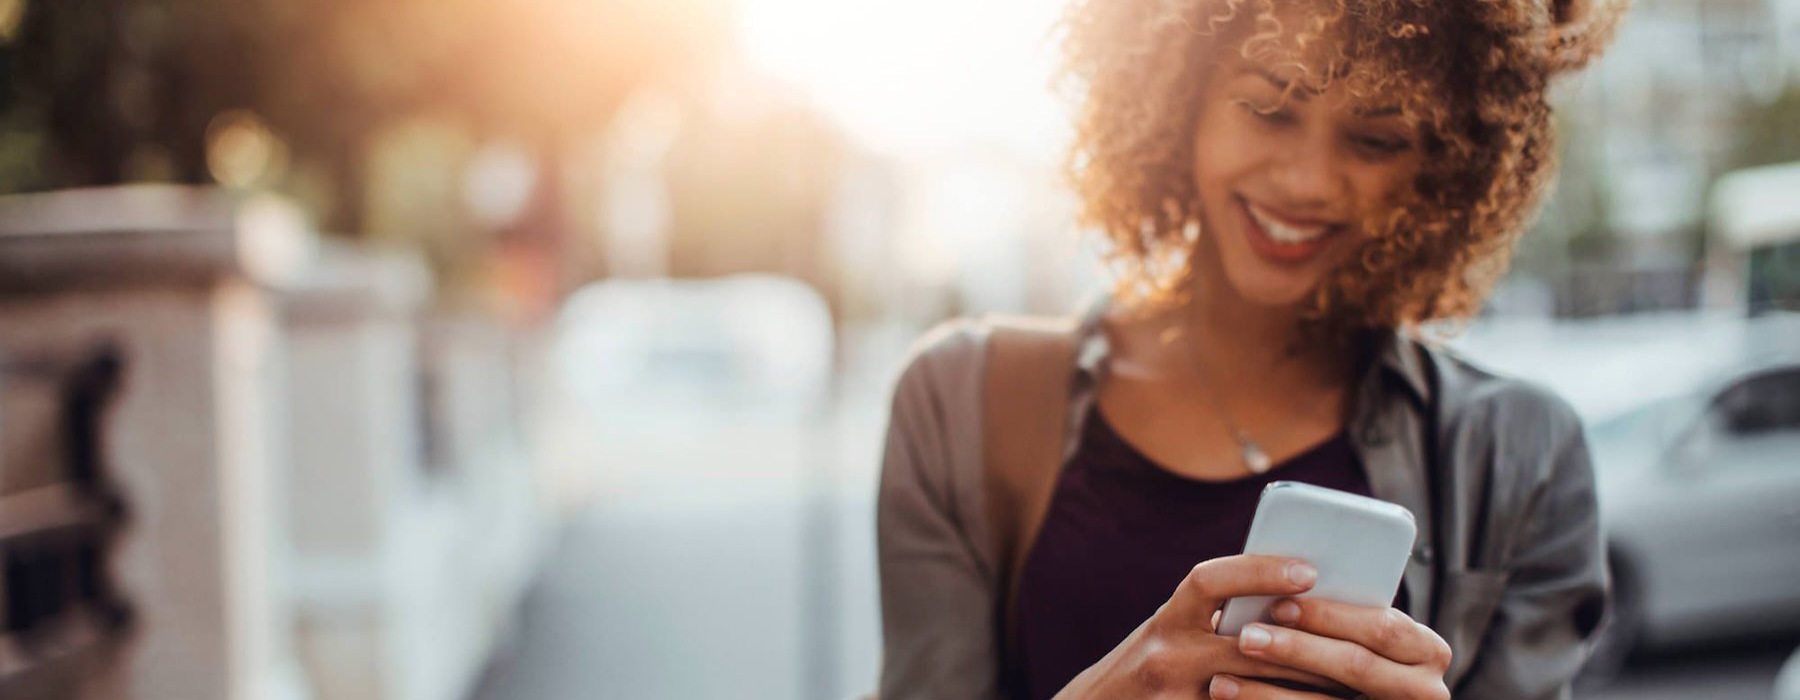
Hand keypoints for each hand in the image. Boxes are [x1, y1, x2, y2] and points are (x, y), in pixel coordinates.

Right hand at [1053, 555, 1347, 698]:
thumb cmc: (1149, 668)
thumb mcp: (1170, 632)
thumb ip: (1214, 615)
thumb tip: (1288, 594)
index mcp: (1166, 621)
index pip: (1208, 582)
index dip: (1258, 571)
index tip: (1308, 570)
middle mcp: (1165, 657)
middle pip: (1247, 646)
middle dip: (1304, 643)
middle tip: (1354, 639)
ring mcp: (1176, 699)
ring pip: (1253, 692)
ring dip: (1304, 688)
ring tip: (1348, 683)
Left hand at [1207, 597, 1451, 699]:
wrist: (1368, 697)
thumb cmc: (1359, 655)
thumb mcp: (1365, 633)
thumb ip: (1344, 615)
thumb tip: (1285, 576)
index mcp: (1426, 650)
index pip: (1381, 626)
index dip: (1330, 616)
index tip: (1280, 604)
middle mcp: (1424, 689)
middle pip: (1355, 665)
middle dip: (1297, 649)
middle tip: (1245, 637)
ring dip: (1268, 693)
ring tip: (1221, 681)